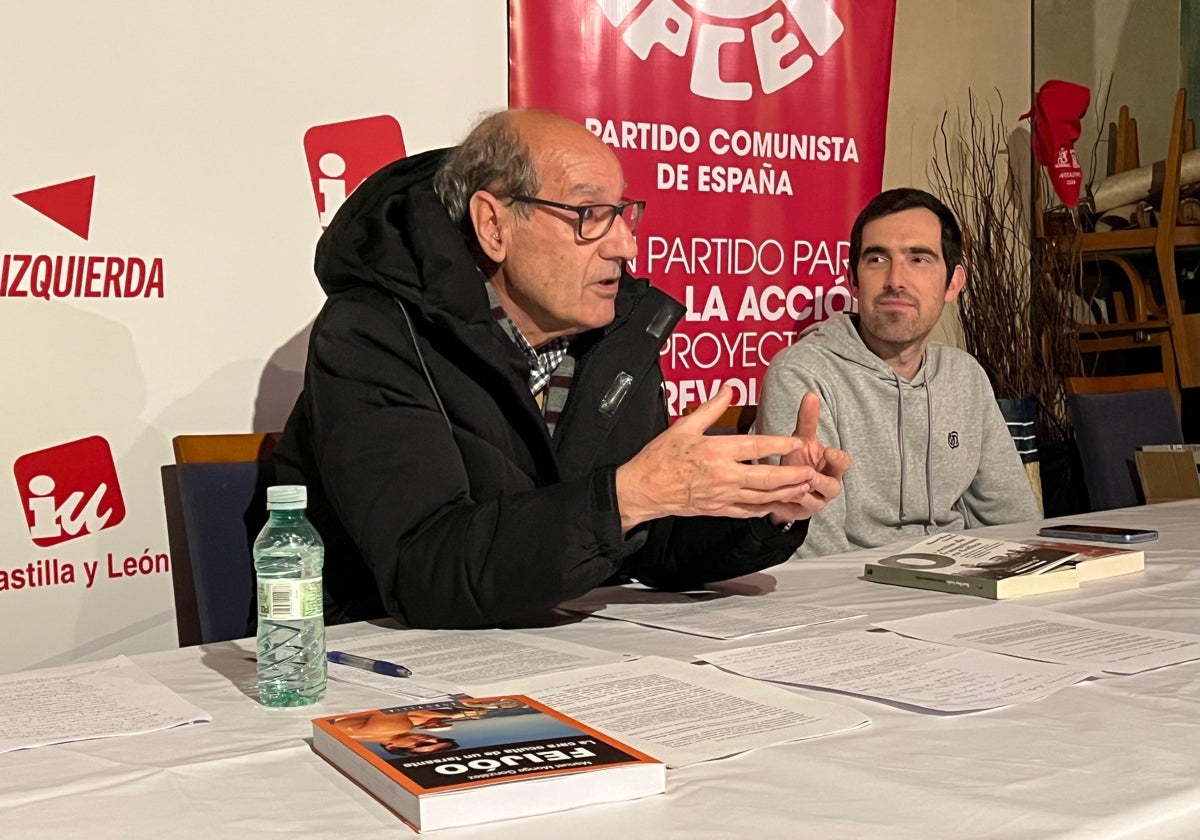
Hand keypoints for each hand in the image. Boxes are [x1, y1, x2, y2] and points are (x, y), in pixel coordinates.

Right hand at [614, 386, 827, 532]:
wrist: (644, 489)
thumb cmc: (660, 458)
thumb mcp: (684, 427)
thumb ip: (711, 408)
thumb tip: (728, 389)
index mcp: (716, 451)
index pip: (756, 446)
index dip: (779, 444)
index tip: (797, 441)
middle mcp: (723, 475)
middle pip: (766, 477)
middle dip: (792, 475)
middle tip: (811, 470)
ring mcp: (722, 496)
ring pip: (762, 497)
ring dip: (785, 492)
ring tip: (803, 487)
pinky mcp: (718, 509)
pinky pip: (747, 511)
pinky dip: (765, 508)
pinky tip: (776, 504)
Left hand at [767, 391, 850, 526]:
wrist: (786, 485)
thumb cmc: (800, 459)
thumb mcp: (802, 440)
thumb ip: (808, 421)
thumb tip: (810, 394)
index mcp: (832, 467)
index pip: (844, 463)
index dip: (839, 459)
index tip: (829, 452)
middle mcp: (827, 485)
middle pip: (834, 487)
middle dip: (822, 481)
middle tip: (810, 474)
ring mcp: (815, 501)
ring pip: (816, 503)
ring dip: (805, 495)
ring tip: (794, 488)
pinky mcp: (800, 513)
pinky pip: (797, 513)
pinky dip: (788, 506)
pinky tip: (777, 499)